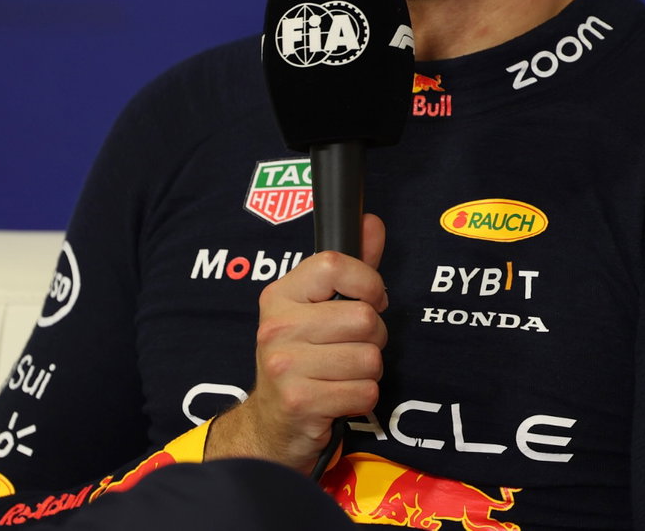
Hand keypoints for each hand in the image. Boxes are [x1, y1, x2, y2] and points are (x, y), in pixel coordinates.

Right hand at [204, 213, 387, 471]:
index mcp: (280, 295)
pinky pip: (365, 392)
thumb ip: (349, 267)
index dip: (367, 282)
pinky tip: (339, 397)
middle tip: (353, 346)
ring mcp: (284, 365)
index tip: (369, 298)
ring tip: (343, 373)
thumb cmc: (301, 357)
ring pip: (370, 358)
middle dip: (374, 337)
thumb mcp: (316, 308)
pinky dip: (362, 398)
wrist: (270, 422)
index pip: (334, 265)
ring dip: (368, 371)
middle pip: (364, 318)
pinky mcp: (300, 402)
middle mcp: (276, 326)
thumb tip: (370, 222)